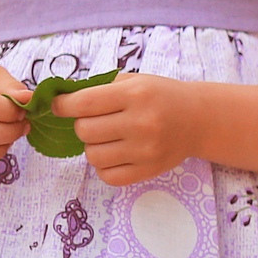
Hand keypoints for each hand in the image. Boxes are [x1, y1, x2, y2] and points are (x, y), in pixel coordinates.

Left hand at [54, 71, 197, 186]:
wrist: (198, 119)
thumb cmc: (161, 96)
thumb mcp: (134, 81)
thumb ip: (99, 88)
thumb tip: (59, 100)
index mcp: (135, 94)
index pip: (83, 103)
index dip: (62, 105)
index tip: (60, 106)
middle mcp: (141, 123)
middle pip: (84, 130)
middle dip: (82, 125)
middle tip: (96, 121)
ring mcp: (145, 150)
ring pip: (92, 156)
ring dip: (92, 146)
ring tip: (107, 138)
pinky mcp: (148, 170)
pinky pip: (107, 176)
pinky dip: (104, 166)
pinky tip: (114, 154)